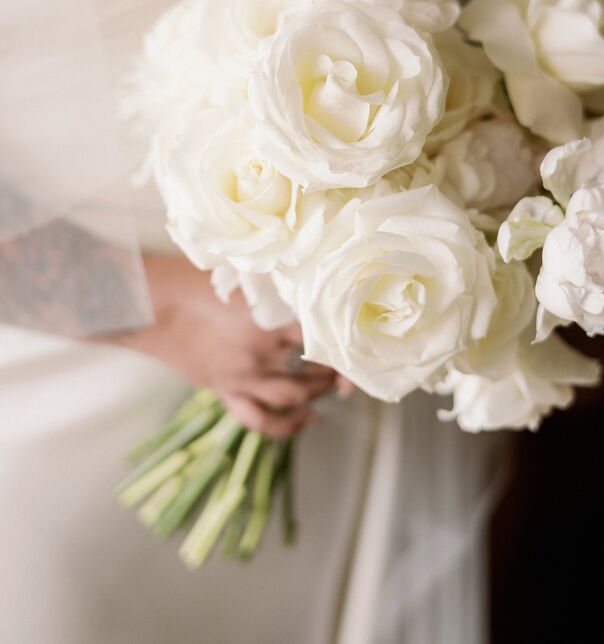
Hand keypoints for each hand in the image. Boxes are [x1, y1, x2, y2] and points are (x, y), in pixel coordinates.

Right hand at [99, 254, 336, 436]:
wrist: (148, 304)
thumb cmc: (192, 279)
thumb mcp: (243, 277)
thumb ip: (276, 291)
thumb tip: (310, 292)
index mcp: (269, 319)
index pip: (322, 336)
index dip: (344, 341)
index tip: (356, 340)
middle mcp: (260, 352)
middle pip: (313, 370)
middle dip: (335, 372)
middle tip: (345, 365)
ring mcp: (242, 377)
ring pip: (293, 398)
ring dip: (317, 395)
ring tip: (329, 388)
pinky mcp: (225, 391)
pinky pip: (260, 421)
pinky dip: (287, 427)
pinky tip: (305, 421)